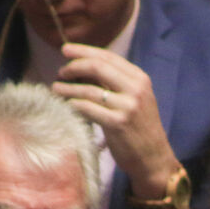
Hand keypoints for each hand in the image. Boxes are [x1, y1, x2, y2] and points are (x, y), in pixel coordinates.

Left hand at [52, 42, 178, 198]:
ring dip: (68, 88)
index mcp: (140, 79)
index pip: (108, 57)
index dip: (83, 51)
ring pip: (89, 89)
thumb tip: (82, 66)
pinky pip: (87, 108)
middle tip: (61, 72)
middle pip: (97, 67)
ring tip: (56, 88)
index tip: (65, 50)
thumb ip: (114, 83)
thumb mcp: (134, 99)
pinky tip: (66, 105)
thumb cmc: (139, 128)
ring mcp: (128, 106)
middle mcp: (136, 89)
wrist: (153, 158)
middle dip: (74, 66)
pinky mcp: (118, 124)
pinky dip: (73, 105)